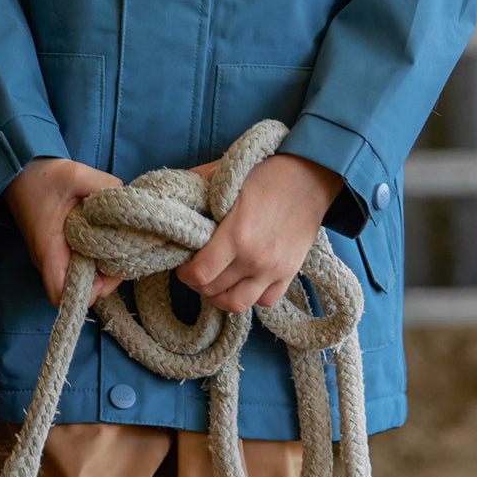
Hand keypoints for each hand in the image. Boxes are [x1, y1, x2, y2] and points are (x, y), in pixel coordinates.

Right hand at [4, 157, 123, 306]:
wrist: (20, 173)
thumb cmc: (42, 177)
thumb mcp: (75, 174)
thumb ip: (103, 184)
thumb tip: (125, 196)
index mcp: (49, 249)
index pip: (61, 294)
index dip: (87, 293)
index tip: (106, 272)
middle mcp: (49, 259)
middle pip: (77, 291)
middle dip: (104, 280)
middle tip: (121, 253)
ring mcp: (53, 256)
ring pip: (80, 278)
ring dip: (100, 268)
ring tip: (116, 243)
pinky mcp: (57, 249)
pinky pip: (78, 265)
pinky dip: (94, 258)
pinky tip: (105, 237)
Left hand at [177, 153, 342, 314]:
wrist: (310, 173)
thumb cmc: (264, 171)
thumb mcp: (225, 174)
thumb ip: (195, 188)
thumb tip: (167, 199)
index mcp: (237, 235)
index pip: (201, 274)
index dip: (185, 273)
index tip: (182, 263)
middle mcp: (256, 258)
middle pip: (214, 291)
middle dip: (197, 283)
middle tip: (194, 269)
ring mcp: (275, 269)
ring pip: (237, 304)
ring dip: (220, 296)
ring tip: (215, 280)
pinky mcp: (290, 272)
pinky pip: (265, 301)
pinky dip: (250, 296)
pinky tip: (242, 279)